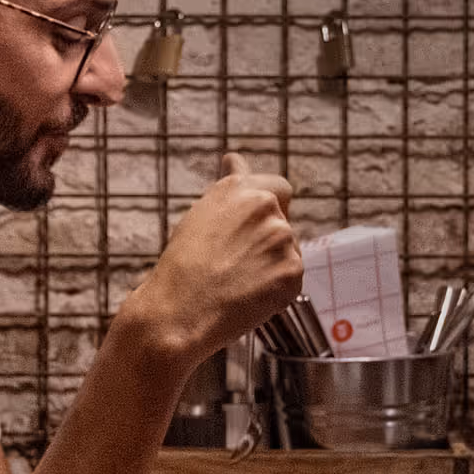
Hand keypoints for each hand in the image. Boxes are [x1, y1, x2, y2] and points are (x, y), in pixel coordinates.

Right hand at [123, 152, 300, 367]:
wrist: (179, 313)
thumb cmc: (182, 266)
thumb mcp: (199, 215)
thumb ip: (228, 189)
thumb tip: (234, 160)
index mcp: (240, 188)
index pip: (277, 187)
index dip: (269, 206)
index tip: (257, 222)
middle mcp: (265, 206)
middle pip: (283, 222)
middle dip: (266, 240)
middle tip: (235, 263)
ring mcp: (283, 239)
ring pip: (288, 250)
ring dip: (271, 262)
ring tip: (236, 280)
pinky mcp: (294, 271)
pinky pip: (291, 277)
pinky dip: (276, 288)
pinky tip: (248, 295)